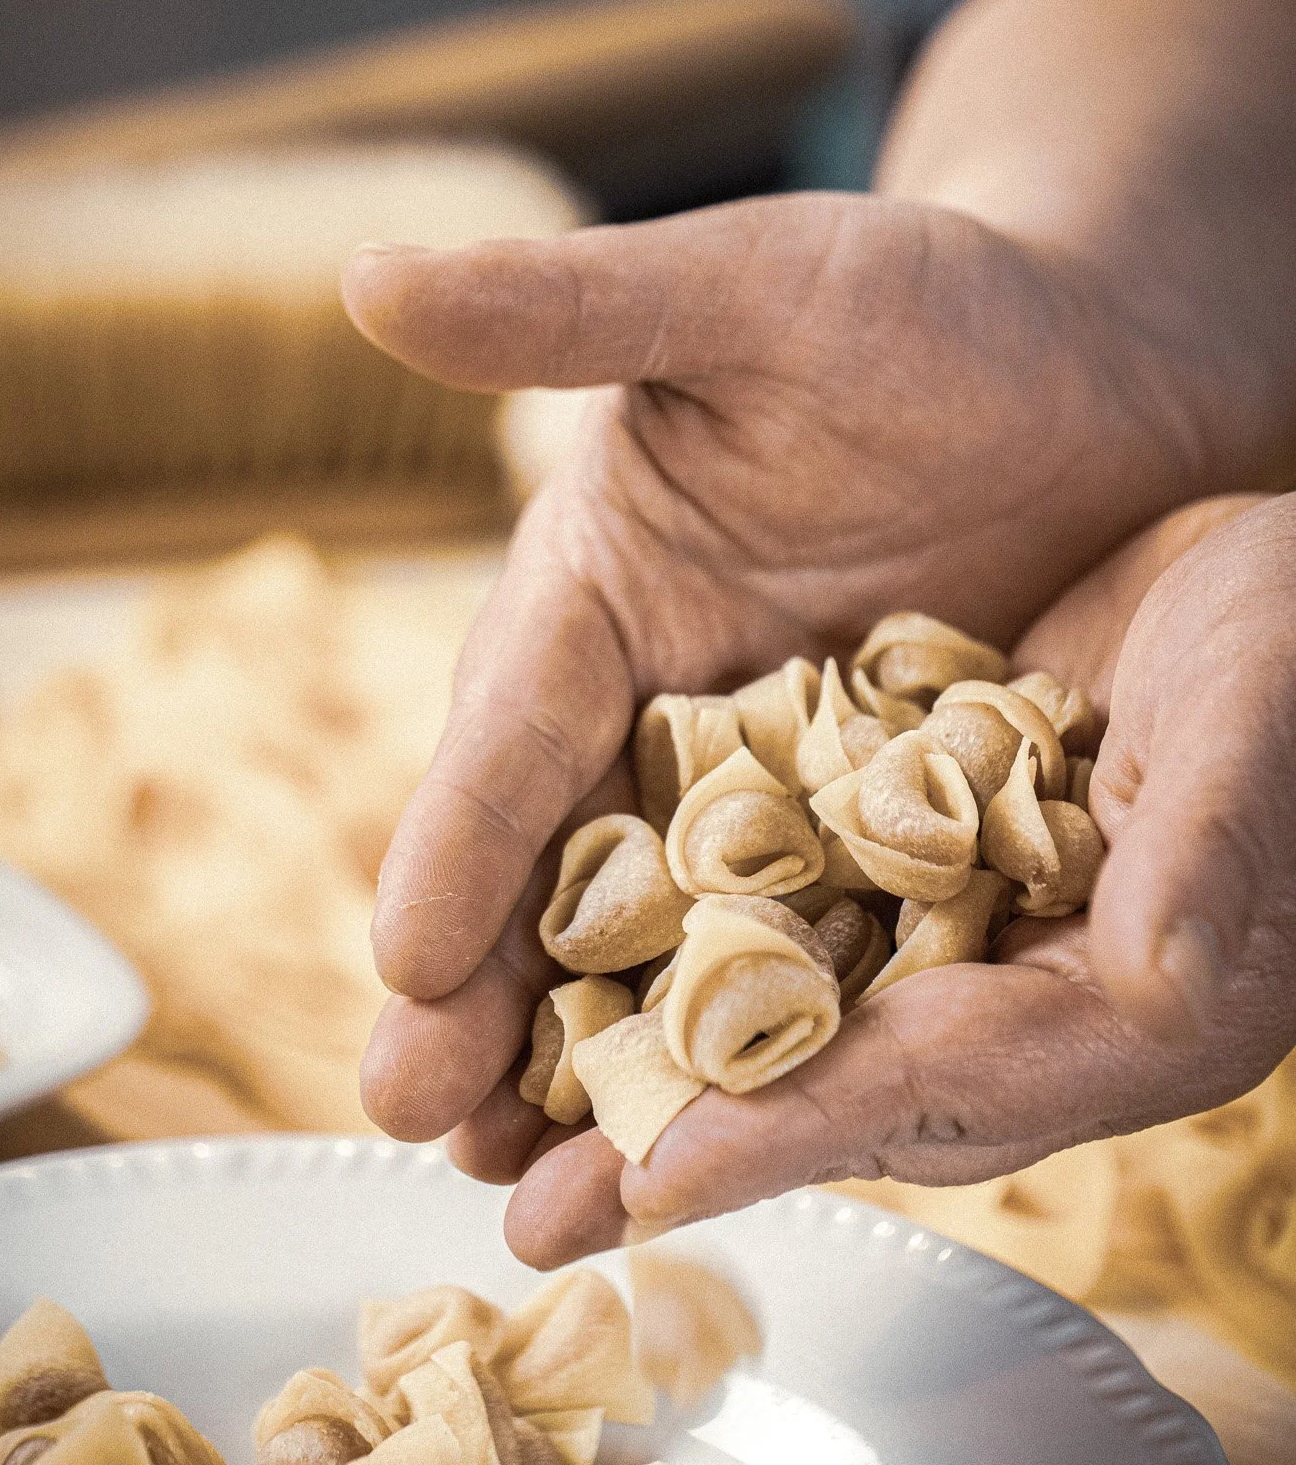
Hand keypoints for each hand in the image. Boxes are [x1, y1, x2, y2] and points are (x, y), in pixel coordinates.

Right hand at [343, 196, 1259, 1261]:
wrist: (1099, 381)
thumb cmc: (931, 309)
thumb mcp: (755, 290)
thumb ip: (575, 307)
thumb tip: (365, 281)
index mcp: (595, 593)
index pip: (512, 724)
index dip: (457, 843)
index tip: (404, 960)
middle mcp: (648, 712)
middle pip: (550, 870)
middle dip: (480, 998)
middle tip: (417, 1122)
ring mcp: (752, 795)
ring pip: (655, 942)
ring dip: (587, 1061)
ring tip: (525, 1183)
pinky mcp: (857, 843)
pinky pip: (798, 954)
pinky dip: (747, 1047)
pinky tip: (712, 1143)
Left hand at [482, 494, 1295, 1261]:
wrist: (1284, 593)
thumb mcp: (1259, 715)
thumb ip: (1211, 846)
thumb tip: (1160, 973)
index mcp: (1136, 1007)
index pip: (936, 1081)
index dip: (793, 1131)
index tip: (649, 1181)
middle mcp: (1039, 1002)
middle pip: (838, 1090)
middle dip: (687, 1147)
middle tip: (528, 1213)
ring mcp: (974, 942)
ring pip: (798, 1025)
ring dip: (663, 1071)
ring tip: (510, 1127)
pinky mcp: (925, 870)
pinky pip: (798, 933)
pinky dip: (693, 962)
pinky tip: (580, 967)